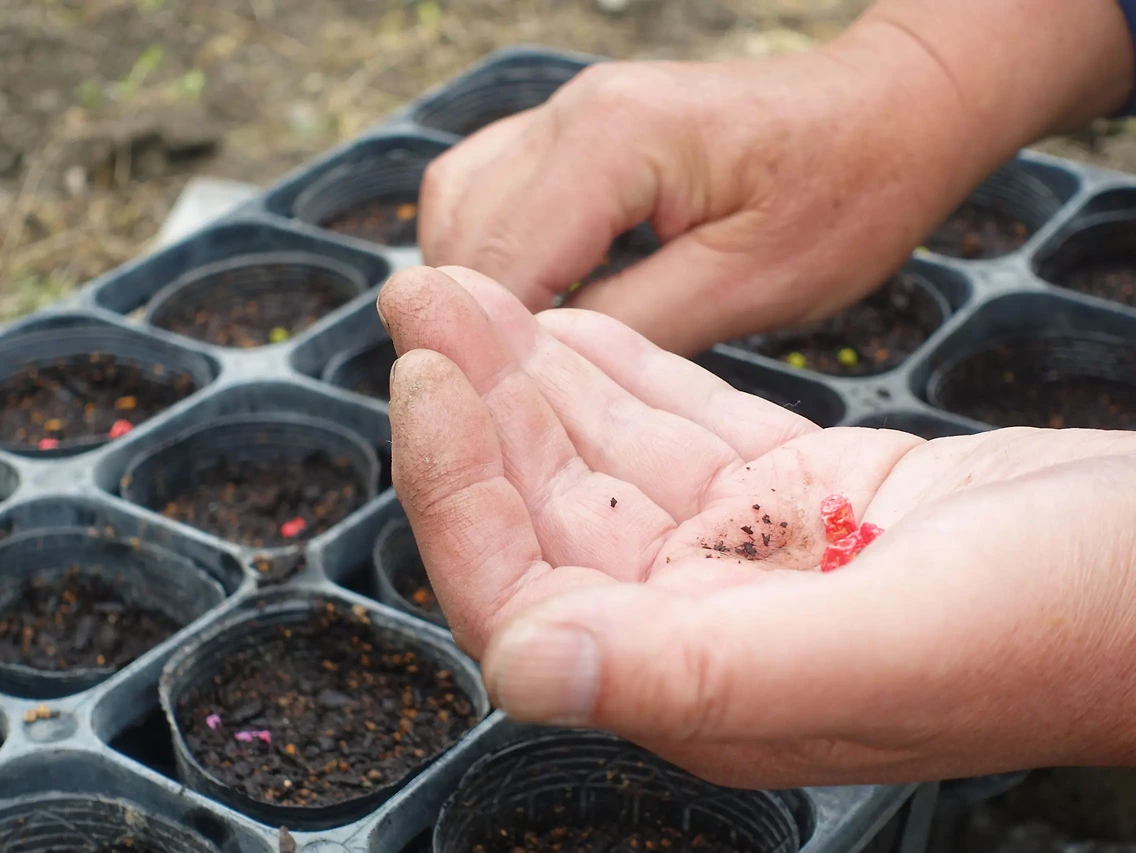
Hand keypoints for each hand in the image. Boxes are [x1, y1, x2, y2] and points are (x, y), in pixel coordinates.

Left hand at [379, 265, 1135, 787]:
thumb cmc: (1071, 621)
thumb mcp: (887, 643)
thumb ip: (698, 672)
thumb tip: (523, 673)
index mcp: (701, 687)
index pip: (525, 594)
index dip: (458, 490)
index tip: (426, 379)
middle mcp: (706, 629)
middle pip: (551, 512)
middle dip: (480, 406)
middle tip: (426, 297)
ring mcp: (750, 559)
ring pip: (608, 460)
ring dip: (535, 377)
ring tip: (470, 293)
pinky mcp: (799, 496)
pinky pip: (681, 429)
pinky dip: (623, 375)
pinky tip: (568, 328)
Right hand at [417, 1, 1132, 355]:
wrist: (891, 111)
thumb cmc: (848, 194)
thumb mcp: (750, 284)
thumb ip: (632, 326)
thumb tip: (538, 371)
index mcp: (612, 145)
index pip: (494, 266)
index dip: (484, 355)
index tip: (493, 429)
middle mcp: (569, 114)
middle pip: (456, 235)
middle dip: (471, 328)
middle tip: (505, 411)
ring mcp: (565, 113)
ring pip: (455, 207)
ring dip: (474, 290)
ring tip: (514, 364)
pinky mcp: (573, 130)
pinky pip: (486, 189)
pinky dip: (491, 254)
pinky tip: (532, 307)